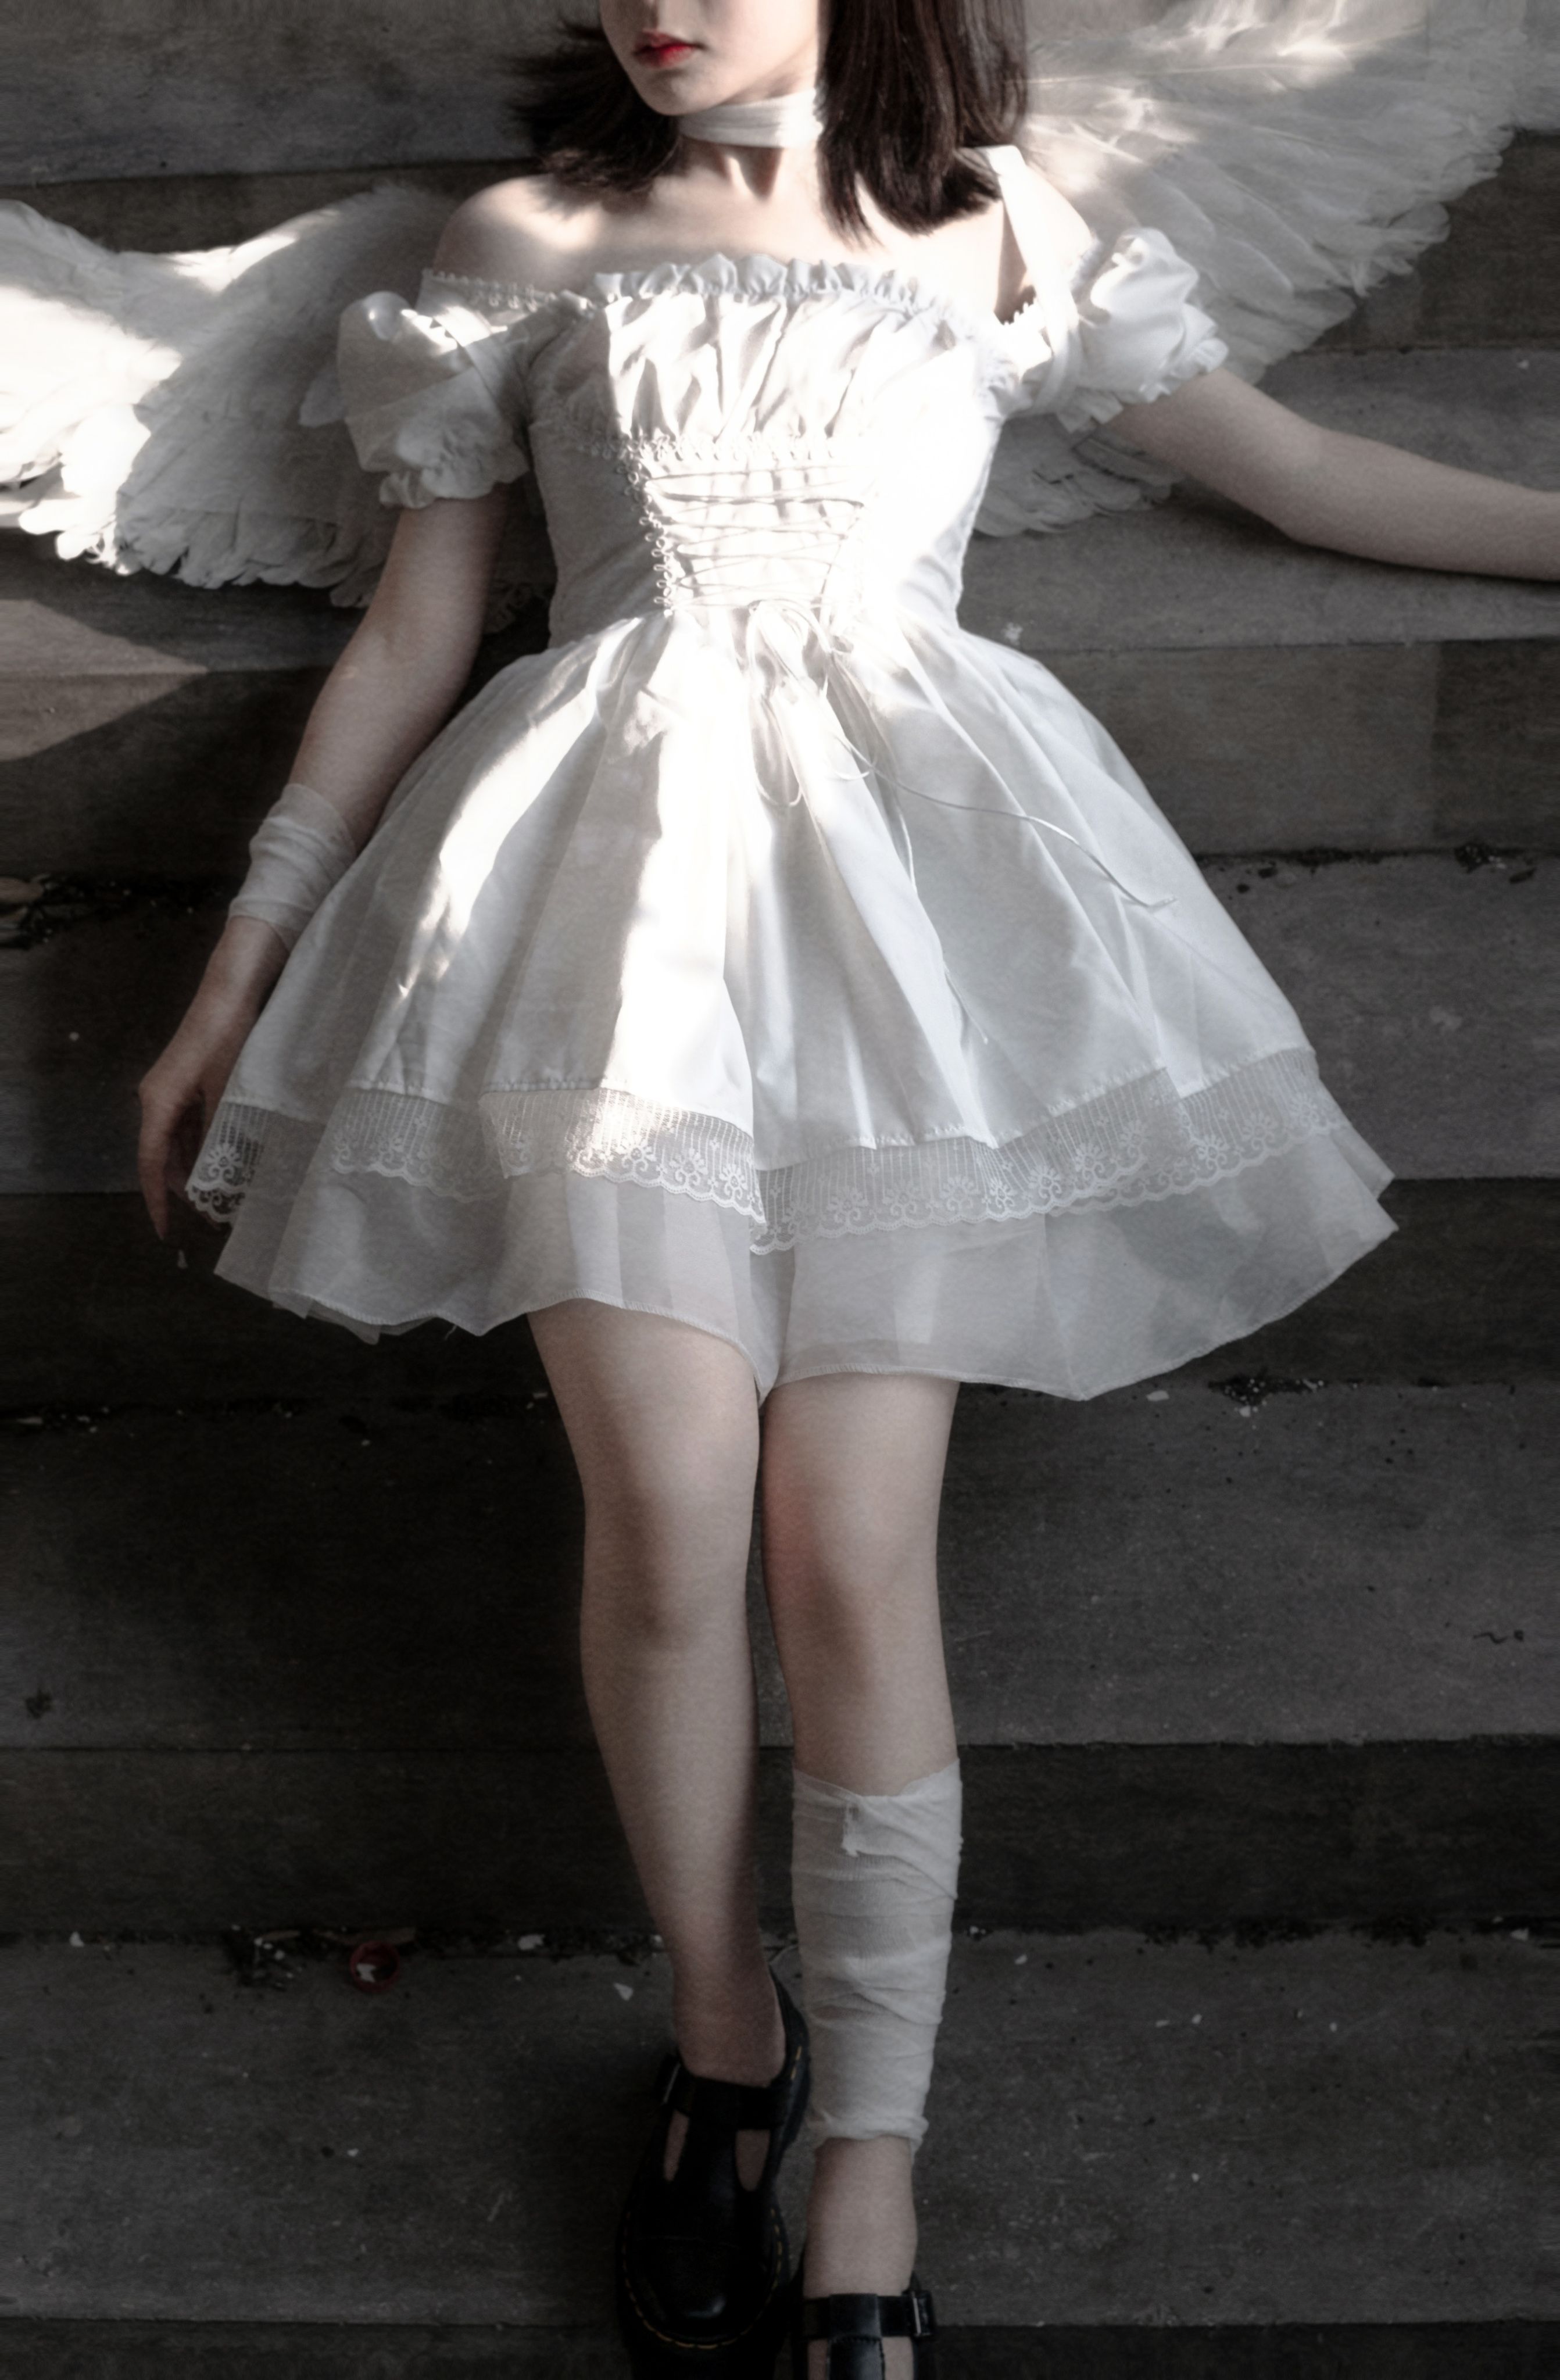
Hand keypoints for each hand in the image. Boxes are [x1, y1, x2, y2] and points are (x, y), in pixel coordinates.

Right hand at [136, 918, 286, 1237]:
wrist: (233, 989)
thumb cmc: (230, 1036)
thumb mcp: (229, 1089)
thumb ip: (219, 1132)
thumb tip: (216, 1175)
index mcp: (158, 1101)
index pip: (151, 1162)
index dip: (156, 1201)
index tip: (166, 1232)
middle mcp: (157, 1098)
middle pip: (161, 1157)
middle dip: (177, 1192)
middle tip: (201, 1224)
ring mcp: (172, 1091)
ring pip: (176, 1143)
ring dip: (192, 1171)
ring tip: (215, 1202)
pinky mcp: (188, 1084)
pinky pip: (188, 1127)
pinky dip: (201, 1149)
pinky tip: (222, 1165)